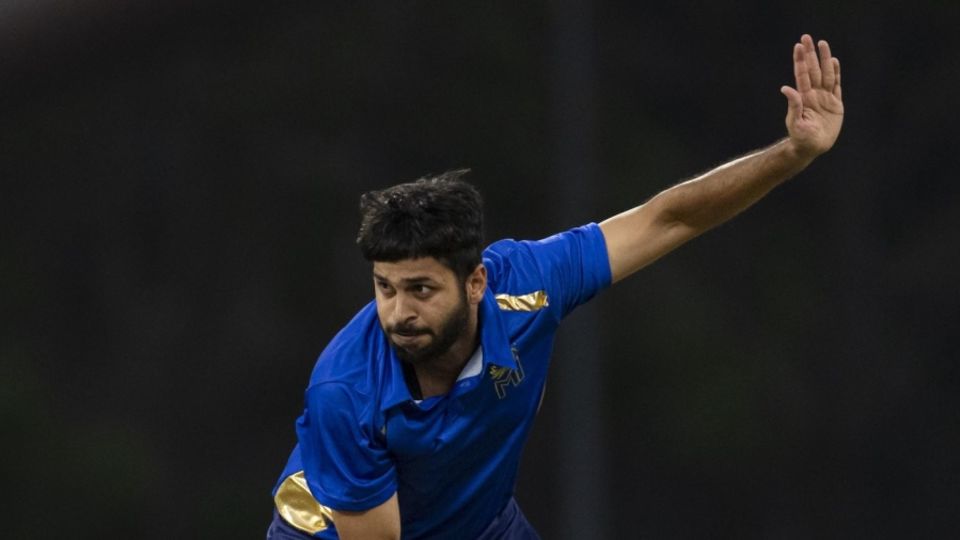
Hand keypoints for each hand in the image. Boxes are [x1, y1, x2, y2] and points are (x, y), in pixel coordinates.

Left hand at [780, 34, 843, 158]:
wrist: (812, 147)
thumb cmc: (800, 138)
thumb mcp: (795, 123)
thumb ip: (793, 105)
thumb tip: (785, 88)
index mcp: (804, 98)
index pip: (802, 75)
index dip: (801, 60)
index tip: (798, 46)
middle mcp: (814, 94)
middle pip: (813, 70)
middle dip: (811, 54)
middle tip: (807, 37)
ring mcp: (825, 98)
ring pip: (826, 74)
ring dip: (824, 59)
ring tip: (822, 44)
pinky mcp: (835, 104)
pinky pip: (836, 85)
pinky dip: (836, 73)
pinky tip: (834, 61)